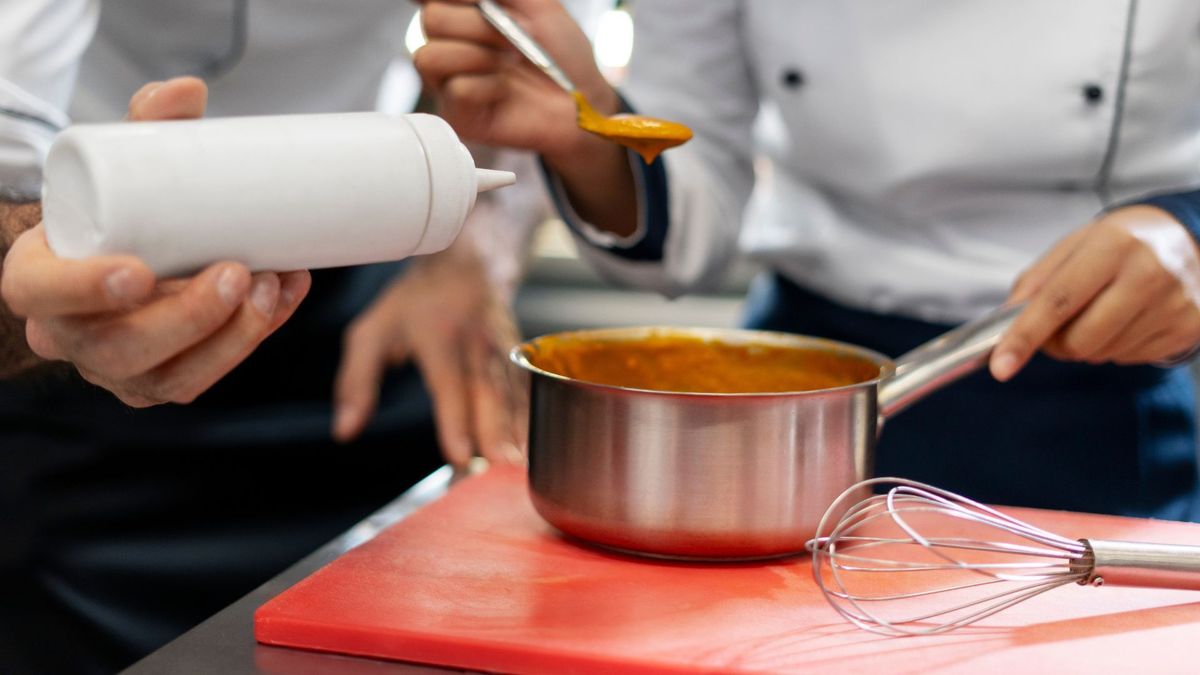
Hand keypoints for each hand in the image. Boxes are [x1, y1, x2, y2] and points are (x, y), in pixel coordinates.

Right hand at [0, 77, 311, 404]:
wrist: (116, 258)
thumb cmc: (108, 211)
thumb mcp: (113, 168)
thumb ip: (145, 127)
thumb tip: (190, 88)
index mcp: (36, 282)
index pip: (45, 293)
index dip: (87, 289)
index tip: (140, 272)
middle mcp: (69, 337)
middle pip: (120, 348)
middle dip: (189, 317)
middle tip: (238, 271)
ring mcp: (116, 371)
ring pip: (172, 378)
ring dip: (233, 336)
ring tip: (276, 282)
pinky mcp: (161, 382)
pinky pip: (206, 377)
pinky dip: (252, 339)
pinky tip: (286, 297)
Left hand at [332, 242, 526, 467]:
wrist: (464, 263)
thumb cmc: (412, 303)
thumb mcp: (371, 332)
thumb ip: (357, 382)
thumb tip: (345, 430)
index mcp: (438, 333)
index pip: (448, 383)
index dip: (454, 420)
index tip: (460, 455)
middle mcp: (476, 340)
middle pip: (489, 391)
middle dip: (495, 431)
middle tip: (498, 467)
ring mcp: (503, 347)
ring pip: (513, 393)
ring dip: (516, 431)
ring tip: (516, 467)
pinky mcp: (518, 356)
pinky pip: (525, 391)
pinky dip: (528, 421)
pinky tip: (530, 450)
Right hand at [415, 0, 638, 234]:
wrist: (580, 99)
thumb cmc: (561, 54)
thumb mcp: (537, 4)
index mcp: (463, 14)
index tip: (482, 1)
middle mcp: (449, 44)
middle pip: (431, 20)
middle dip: (478, 26)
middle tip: (513, 39)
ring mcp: (448, 81)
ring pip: (431, 56)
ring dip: (480, 56)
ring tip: (510, 64)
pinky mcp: (456, 114)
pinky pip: (457, 89)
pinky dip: (489, 87)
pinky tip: (505, 93)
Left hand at [990, 205, 1199, 379]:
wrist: (1190, 238)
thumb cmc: (1123, 242)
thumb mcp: (1076, 244)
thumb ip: (1037, 280)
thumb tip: (1006, 319)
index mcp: (1113, 244)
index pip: (1058, 301)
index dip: (1024, 336)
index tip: (1001, 366)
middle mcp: (1149, 272)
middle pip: (1079, 339)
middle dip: (1055, 343)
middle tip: (1058, 325)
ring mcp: (1174, 303)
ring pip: (1102, 354)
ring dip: (1087, 343)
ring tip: (1101, 311)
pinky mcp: (1190, 327)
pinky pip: (1129, 358)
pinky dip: (1115, 346)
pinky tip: (1128, 318)